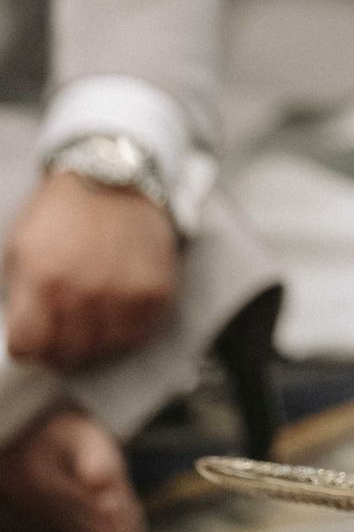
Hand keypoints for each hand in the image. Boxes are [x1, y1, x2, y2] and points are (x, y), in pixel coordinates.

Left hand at [3, 168, 178, 368]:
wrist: (116, 177)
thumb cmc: (60, 213)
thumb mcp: (20, 248)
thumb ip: (20, 297)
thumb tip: (27, 338)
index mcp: (42, 281)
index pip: (27, 348)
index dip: (28, 344)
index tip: (34, 334)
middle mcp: (84, 292)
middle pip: (67, 354)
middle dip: (60, 345)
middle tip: (65, 324)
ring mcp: (124, 294)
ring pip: (104, 349)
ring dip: (96, 337)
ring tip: (93, 312)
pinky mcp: (156, 292)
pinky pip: (138, 335)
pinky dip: (127, 327)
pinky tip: (119, 304)